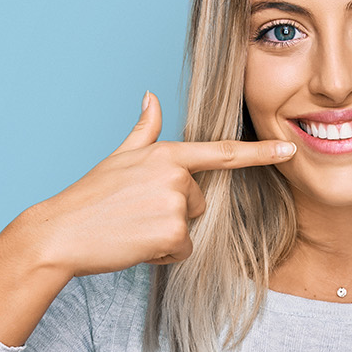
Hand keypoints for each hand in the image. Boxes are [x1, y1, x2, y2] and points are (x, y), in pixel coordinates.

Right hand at [0, 92, 297, 277]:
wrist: (61, 232)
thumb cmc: (90, 196)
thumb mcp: (119, 157)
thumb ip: (144, 130)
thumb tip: (152, 96)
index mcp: (166, 153)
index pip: (222, 152)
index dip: (259, 151)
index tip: (289, 148)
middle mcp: (175, 174)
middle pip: (200, 203)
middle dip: (174, 214)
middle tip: (135, 214)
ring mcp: (175, 202)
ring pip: (191, 228)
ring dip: (166, 235)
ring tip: (132, 228)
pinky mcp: (173, 232)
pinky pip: (182, 250)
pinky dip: (161, 254)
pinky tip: (134, 244)